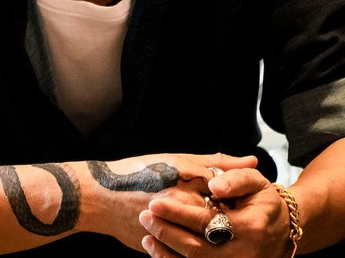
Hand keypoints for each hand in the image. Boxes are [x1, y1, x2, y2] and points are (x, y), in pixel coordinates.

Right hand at [84, 152, 258, 251]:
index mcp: (192, 186)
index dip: (237, 199)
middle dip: (229, 219)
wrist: (99, 197)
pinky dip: (198, 247)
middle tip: (222, 214)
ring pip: (212, 240)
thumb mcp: (177, 160)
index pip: (233, 197)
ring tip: (210, 227)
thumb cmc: (137, 173)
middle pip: (224, 220)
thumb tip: (253, 162)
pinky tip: (195, 239)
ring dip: (215, 235)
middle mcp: (186, 208)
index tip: (233, 198)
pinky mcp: (166, 247)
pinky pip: (193, 253)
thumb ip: (217, 162)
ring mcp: (175, 230)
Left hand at [139, 165, 291, 256]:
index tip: (154, 203)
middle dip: (166, 233)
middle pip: (196, 249)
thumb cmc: (263, 202)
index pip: (205, 222)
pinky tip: (158, 250)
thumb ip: (235, 177)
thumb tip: (214, 184)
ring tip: (148, 235)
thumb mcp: (256, 182)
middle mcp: (243, 253)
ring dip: (166, 252)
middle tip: (144, 216)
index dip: (177, 213)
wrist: (283, 230)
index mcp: (249, 227)